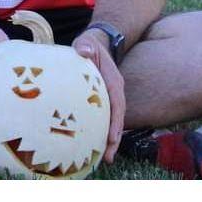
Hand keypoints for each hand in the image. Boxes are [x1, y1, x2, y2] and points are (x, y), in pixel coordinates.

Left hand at [72, 29, 125, 163]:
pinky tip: (94, 145)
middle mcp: (115, 91)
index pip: (117, 102)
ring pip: (111, 120)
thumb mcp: (87, 42)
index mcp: (113, 80)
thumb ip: (85, 46)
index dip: (115, 120)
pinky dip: (101, 131)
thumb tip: (84, 51)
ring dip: (109, 139)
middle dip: (114, 138)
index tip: (111, 137)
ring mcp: (110, 97)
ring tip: (104, 159)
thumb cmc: (89, 45)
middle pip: (117, 117)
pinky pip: (104, 118)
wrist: (96, 44)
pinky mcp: (102, 101)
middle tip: (108, 157)